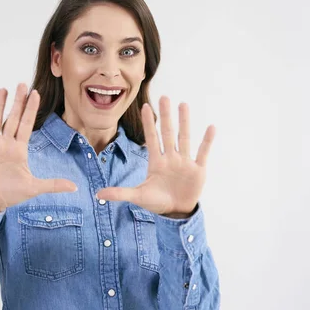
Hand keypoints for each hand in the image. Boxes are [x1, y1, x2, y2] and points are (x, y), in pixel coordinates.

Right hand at [0, 83, 77, 212]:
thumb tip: (75, 187)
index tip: (36, 93)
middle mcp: (5, 144)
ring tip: (3, 89)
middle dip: (18, 101)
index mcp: (19, 150)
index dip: (31, 109)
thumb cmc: (10, 194)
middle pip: (13, 118)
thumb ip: (53, 185)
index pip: (27, 124)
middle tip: (22, 83)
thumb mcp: (33, 188)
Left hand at [96, 96, 214, 216]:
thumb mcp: (137, 197)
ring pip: (185, 138)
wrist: (175, 213)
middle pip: (168, 133)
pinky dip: (207, 141)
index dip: (149, 124)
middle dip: (166, 116)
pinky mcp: (198, 170)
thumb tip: (98, 194)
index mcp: (156, 162)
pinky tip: (211, 127)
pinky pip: (203, 153)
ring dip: (184, 122)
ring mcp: (184, 163)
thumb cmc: (156, 202)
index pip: (151, 139)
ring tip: (183, 104)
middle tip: (165, 97)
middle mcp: (170, 158)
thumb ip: (119, 193)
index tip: (145, 107)